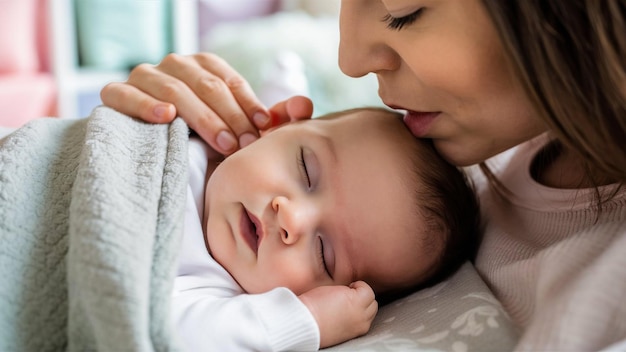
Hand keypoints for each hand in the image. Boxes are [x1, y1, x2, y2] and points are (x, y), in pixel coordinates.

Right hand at [100, 53, 312, 154]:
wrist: (145, 144)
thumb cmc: (198, 136)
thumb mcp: (232, 127)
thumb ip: (265, 117)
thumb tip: (305, 106)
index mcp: (202, 67)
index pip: (228, 80)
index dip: (248, 104)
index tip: (264, 128)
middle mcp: (173, 65)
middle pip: (204, 84)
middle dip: (229, 116)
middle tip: (245, 144)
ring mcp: (143, 77)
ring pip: (173, 90)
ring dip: (201, 117)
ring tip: (221, 142)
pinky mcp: (115, 94)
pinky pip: (126, 95)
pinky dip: (145, 105)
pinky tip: (164, 119)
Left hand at [299, 281, 377, 347]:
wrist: (305, 323)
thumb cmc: (313, 322)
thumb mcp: (336, 323)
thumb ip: (346, 316)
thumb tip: (345, 304)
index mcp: (357, 331)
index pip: (367, 315)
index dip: (358, 306)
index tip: (346, 302)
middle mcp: (362, 323)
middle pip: (372, 307)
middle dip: (361, 299)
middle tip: (345, 295)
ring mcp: (361, 313)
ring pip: (371, 298)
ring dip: (360, 291)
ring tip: (344, 291)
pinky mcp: (357, 301)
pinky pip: (367, 289)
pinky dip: (359, 284)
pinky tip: (346, 286)